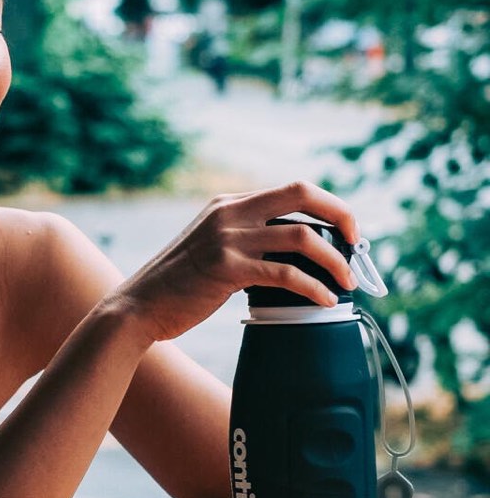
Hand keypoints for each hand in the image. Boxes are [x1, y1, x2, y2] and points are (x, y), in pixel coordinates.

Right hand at [108, 182, 359, 341]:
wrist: (139, 306)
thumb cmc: (178, 286)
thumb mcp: (211, 247)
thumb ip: (245, 240)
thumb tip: (293, 252)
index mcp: (228, 204)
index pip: (292, 191)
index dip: (328, 207)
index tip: (346, 232)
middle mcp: (229, 213)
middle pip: (303, 194)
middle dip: (341, 216)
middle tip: (358, 244)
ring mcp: (227, 238)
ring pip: (302, 237)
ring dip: (334, 261)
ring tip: (346, 282)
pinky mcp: (226, 268)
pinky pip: (286, 274)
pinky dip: (313, 288)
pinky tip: (322, 300)